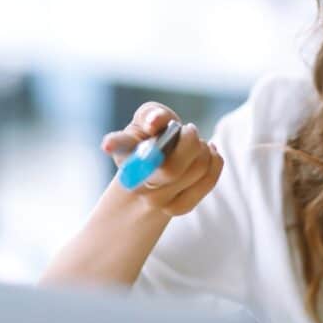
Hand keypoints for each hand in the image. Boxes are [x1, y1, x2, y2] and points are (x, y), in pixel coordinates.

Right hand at [101, 102, 222, 216]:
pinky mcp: (178, 208)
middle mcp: (134, 180)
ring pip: (196, 170)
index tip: (107, 144)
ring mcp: (155, 200)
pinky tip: (209, 154)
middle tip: (189, 130)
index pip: (117, 145)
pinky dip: (215, 162)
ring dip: (203, 150)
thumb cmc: (155, 137)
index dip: (113, 144)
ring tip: (197, 144)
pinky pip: (208, 181)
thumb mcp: (150, 118)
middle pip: (171, 168)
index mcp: (124, 151)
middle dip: (190, 141)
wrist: (159, 171)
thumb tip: (156, 122)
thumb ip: (152, 114)